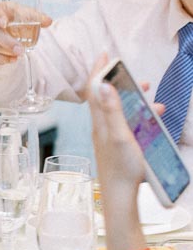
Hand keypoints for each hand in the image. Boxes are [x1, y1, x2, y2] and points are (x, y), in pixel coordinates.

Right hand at [0, 1, 51, 64]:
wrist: (7, 23)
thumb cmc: (15, 16)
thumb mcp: (26, 13)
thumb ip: (37, 17)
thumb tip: (48, 21)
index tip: (4, 23)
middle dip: (7, 42)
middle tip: (20, 49)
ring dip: (6, 52)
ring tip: (19, 55)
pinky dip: (2, 58)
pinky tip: (12, 59)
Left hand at [86, 56, 147, 239]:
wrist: (120, 195)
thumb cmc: (122, 167)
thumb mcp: (119, 135)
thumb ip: (112, 110)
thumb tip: (102, 85)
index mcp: (99, 121)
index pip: (94, 89)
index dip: (98, 70)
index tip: (105, 54)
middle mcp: (101, 126)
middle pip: (106, 97)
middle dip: (118, 81)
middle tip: (129, 72)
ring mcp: (109, 136)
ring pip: (119, 109)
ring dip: (133, 98)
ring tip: (148, 92)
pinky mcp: (117, 145)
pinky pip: (127, 122)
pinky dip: (139, 114)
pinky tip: (153, 117)